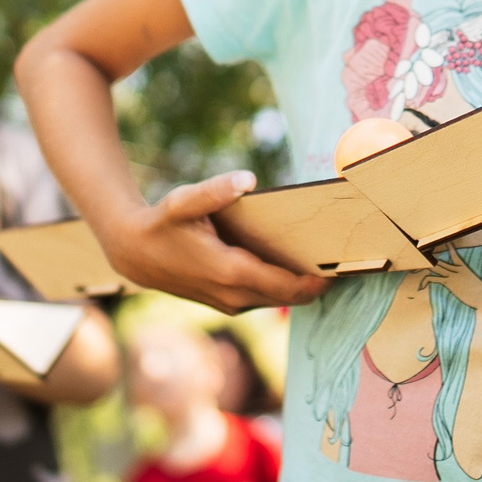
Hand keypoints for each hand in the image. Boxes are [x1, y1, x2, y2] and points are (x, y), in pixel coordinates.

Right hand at [93, 170, 329, 314]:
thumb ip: (215, 190)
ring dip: (303, 286)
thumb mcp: (183, 202)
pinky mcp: (229, 304)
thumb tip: (247, 178)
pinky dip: (285, 287)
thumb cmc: (161, 224)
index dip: (318, 281)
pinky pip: (267, 299)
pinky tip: (297, 264)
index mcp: (230, 271)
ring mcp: (232, 303)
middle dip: (319, 283)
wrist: (134, 254)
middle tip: (347, 259)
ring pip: (280, 300)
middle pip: (292, 297)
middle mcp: (235, 295)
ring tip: (327, 258)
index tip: (343, 267)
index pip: (287, 286)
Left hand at [422, 248, 481, 314]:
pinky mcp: (449, 282)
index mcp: (464, 268)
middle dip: (427, 258)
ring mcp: (453, 275)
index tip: (444, 243)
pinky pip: (433, 279)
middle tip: (417, 257)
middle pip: (439, 260)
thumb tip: (471, 287)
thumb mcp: (477, 285)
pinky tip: (420, 287)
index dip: (448, 247)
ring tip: (412, 271)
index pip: (454, 254)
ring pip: (434, 266)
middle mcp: (457, 269)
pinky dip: (425, 282)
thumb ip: (470, 283)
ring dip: (422, 268)